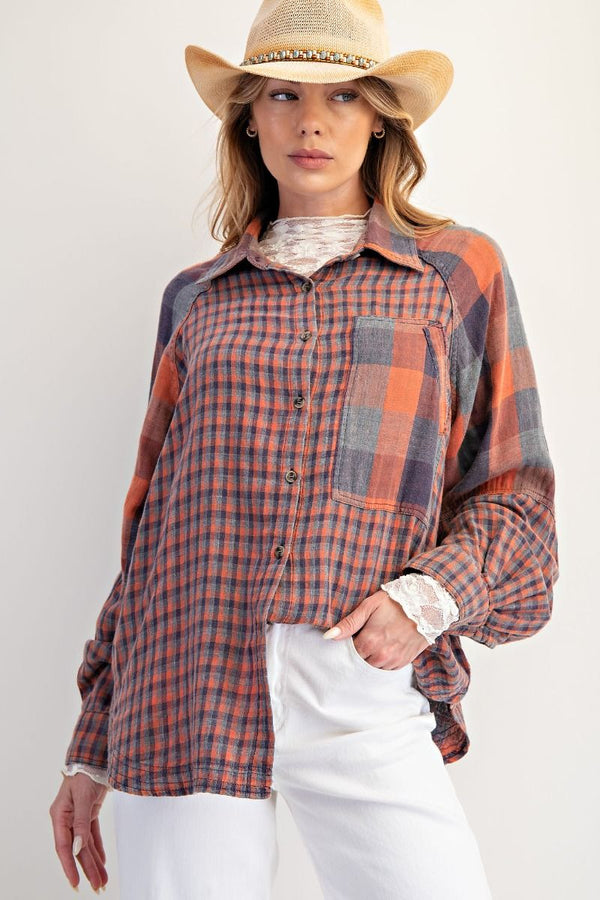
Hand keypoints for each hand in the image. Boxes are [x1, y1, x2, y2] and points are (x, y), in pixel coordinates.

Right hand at [49, 772, 108, 890]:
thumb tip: (77, 849)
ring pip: (85, 844)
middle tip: (98, 887)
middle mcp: (67, 818)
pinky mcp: (89, 812)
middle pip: (76, 849)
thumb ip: (82, 823)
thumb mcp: (84, 798)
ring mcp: (77, 816)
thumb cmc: (85, 773)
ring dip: (94, 862)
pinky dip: (97, 848)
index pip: (63, 847)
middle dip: (87, 869)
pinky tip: (102, 861)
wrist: (95, 756)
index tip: (76, 884)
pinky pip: (92, 835)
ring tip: (103, 880)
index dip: (69, 866)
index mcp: (59, 815)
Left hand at [323, 589, 429, 668]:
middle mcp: (381, 655)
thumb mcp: (369, 605)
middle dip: (360, 653)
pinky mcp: (404, 662)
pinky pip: (387, 669)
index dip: (350, 645)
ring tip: (377, 642)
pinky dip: (383, 662)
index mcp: (369, 640)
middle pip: (360, 662)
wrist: (427, 604)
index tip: (354, 636)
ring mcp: (394, 660)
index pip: (349, 653)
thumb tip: (328, 636)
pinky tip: (386, 648)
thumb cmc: (395, 602)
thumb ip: (349, 623)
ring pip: (373, 668)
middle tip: (365, 638)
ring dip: (371, 658)